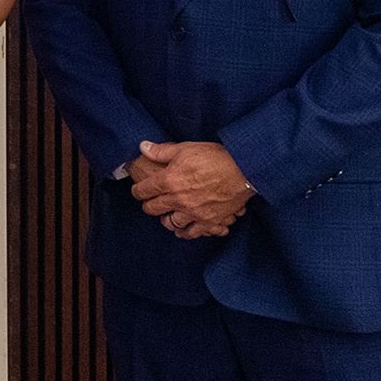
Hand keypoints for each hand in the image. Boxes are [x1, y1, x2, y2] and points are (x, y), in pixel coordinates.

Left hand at [131, 140, 250, 238]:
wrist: (244, 170)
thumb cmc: (214, 157)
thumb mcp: (184, 148)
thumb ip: (161, 151)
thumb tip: (142, 147)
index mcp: (169, 180)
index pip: (143, 190)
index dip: (137, 191)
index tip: (138, 190)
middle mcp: (178, 199)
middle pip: (153, 209)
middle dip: (148, 206)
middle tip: (150, 203)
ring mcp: (194, 213)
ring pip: (171, 224)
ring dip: (166, 220)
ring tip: (166, 217)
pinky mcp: (209, 221)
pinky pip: (193, 233)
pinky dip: (186, 232)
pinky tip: (184, 229)